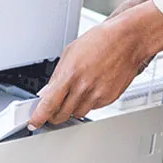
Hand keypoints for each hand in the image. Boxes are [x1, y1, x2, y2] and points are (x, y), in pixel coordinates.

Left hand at [28, 2, 162, 128]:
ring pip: (78, 113)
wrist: (127, 40)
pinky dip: (89, 102)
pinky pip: (93, 108)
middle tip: (53, 110)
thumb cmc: (101, 40)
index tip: (34, 122)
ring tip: (77, 91)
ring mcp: (97, 94)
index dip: (39, 117)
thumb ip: (58, 74)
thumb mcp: (71, 51)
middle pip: (62, 114)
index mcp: (71, 73)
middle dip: (55, 114)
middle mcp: (84, 87)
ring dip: (73, 108)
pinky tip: (92, 87)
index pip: (49, 103)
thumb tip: (48, 91)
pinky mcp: (109, 98)